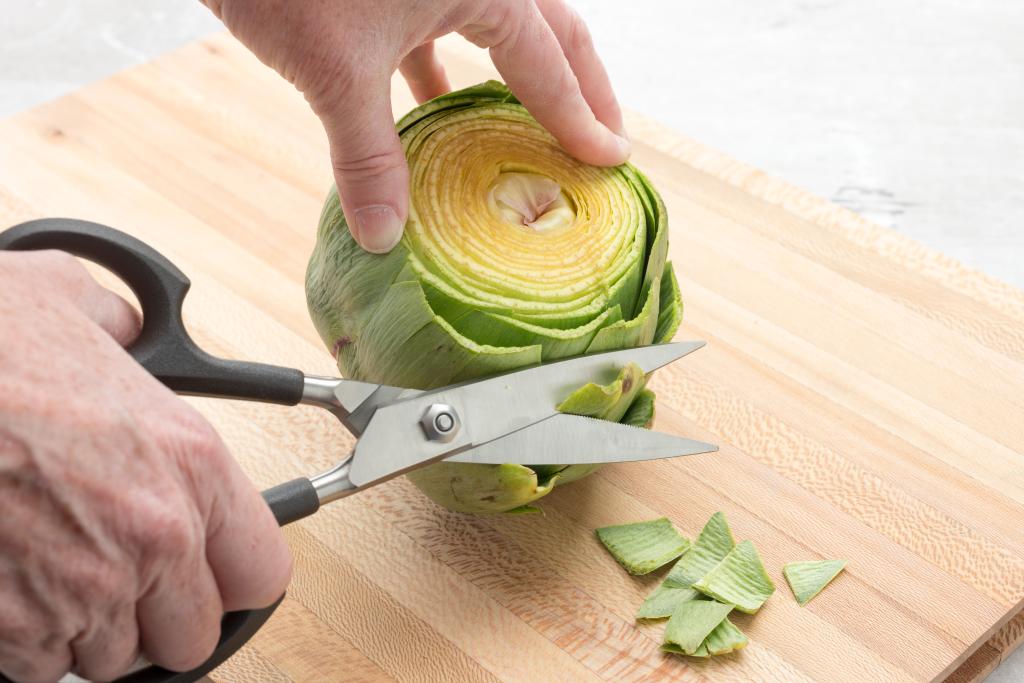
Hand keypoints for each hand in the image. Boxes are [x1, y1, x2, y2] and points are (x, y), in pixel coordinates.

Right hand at [0, 252, 291, 682]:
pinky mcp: (15, 628)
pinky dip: (29, 643)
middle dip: (162, 616)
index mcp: (189, 461)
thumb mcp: (70, 304)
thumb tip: (126, 324)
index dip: (236, 577)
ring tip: (61, 574)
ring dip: (92, 628)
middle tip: (130, 582)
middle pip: (194, 635)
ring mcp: (85, 588)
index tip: (215, 575)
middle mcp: (153, 534)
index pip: (263, 570)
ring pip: (114, 657)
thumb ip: (123, 329)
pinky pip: (41, 668)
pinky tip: (16, 591)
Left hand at [203, 0, 629, 252]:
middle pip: (552, 32)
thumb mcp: (336, 71)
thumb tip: (383, 237)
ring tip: (539, 125)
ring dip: (522, 75)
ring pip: (503, 25)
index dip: (582, 119)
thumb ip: (368, 157)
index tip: (613, 159)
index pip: (551, 65)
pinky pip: (445, 24)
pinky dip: (450, 65)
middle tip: (603, 136)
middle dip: (581, 86)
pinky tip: (438, 105)